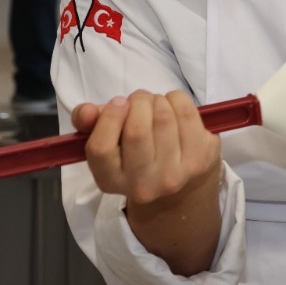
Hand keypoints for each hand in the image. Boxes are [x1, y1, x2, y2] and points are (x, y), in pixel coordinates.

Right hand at [76, 90, 222, 207]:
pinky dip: (179, 99)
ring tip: (157, 103)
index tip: (119, 102)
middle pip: (136, 130)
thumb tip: (86, 111)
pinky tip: (174, 105)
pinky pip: (188, 115)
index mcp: (110, 181)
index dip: (109, 117)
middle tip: (140, 98)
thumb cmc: (137, 149)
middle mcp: (142, 185)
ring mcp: (173, 176)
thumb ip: (89, 122)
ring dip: (159, 99)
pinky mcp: (199, 161)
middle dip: (138, 101)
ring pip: (163, 118)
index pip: (101, 148)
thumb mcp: (108, 139)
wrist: (179, 172)